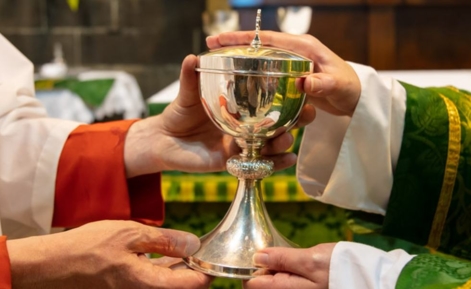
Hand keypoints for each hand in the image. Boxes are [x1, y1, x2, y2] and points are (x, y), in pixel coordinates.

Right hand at [7, 220, 211, 288]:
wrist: (53, 266)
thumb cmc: (87, 248)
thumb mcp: (130, 234)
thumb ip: (165, 240)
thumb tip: (194, 243)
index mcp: (149, 284)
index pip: (194, 284)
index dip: (208, 269)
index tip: (214, 253)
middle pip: (183, 286)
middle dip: (196, 268)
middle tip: (202, 246)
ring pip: (169, 284)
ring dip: (181, 269)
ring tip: (187, 247)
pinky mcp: (128, 288)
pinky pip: (154, 282)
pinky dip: (165, 270)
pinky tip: (166, 253)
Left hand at [123, 55, 297, 176]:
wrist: (163, 139)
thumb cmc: (179, 113)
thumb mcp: (187, 94)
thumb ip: (190, 78)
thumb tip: (192, 56)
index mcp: (240, 109)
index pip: (269, 103)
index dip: (287, 99)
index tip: (303, 90)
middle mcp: (245, 128)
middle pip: (278, 125)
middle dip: (296, 121)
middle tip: (307, 115)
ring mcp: (241, 146)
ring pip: (270, 146)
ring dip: (284, 142)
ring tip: (289, 138)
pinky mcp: (232, 162)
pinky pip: (257, 165)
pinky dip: (274, 164)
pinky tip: (287, 160)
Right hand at [207, 31, 360, 117]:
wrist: (358, 99)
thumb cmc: (351, 88)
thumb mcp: (338, 86)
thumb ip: (323, 84)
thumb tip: (306, 83)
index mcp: (303, 47)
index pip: (266, 38)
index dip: (240, 38)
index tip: (217, 40)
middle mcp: (295, 52)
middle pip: (258, 47)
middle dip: (234, 47)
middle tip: (209, 50)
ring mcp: (293, 65)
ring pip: (261, 62)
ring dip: (242, 64)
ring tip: (218, 67)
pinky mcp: (292, 79)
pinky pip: (269, 77)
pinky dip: (254, 80)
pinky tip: (240, 87)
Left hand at [243, 243, 335, 288]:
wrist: (368, 278)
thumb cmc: (341, 268)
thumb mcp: (310, 258)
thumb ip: (282, 259)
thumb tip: (257, 257)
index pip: (251, 284)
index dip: (251, 267)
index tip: (262, 252)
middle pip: (261, 286)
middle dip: (265, 269)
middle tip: (279, 253)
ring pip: (274, 284)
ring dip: (277, 270)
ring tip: (293, 259)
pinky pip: (287, 284)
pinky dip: (287, 274)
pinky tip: (299, 266)